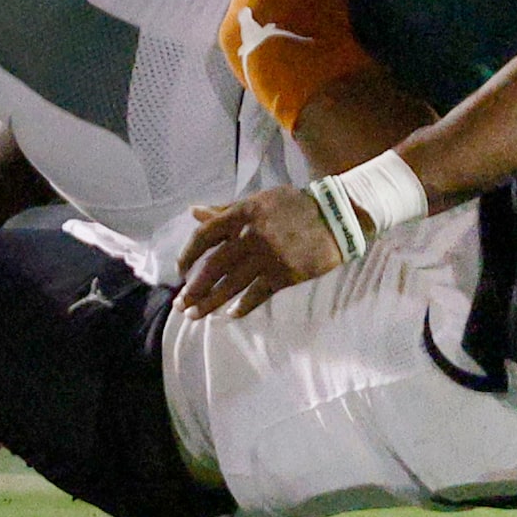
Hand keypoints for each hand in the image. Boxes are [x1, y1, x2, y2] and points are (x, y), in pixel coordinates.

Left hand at [176, 187, 343, 317]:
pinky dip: (242, 306)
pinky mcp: (284, 274)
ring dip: (210, 303)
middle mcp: (250, 235)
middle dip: (194, 289)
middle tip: (181, 305)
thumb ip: (225, 209)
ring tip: (195, 315)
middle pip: (213, 267)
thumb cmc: (294, 206)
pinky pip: (256, 294)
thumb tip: (193, 211)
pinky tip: (230, 315)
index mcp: (242, 213)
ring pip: (230, 285)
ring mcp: (267, 256)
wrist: (335, 216)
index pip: (204, 236)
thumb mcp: (258, 200)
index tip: (180, 270)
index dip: (187, 255)